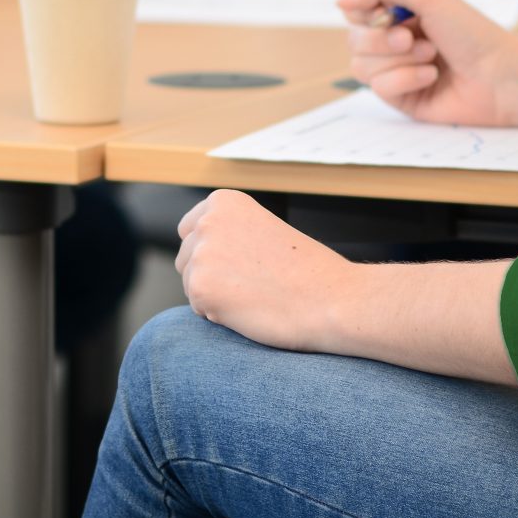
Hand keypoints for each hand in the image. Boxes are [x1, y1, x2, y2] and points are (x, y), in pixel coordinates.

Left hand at [175, 190, 355, 351]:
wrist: (331, 299)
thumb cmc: (307, 270)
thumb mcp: (262, 229)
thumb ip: (228, 232)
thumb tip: (199, 252)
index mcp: (223, 202)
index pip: (189, 230)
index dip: (214, 253)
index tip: (243, 262)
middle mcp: (207, 222)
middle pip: (185, 259)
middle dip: (210, 275)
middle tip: (253, 282)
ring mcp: (202, 254)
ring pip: (190, 285)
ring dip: (214, 297)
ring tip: (255, 294)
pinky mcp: (201, 288)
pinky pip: (198, 309)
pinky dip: (219, 316)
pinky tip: (250, 308)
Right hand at [337, 0, 517, 129]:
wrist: (500, 74)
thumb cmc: (471, 31)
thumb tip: (339, 0)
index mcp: (398, 15)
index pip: (354, 11)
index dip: (363, 11)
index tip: (386, 10)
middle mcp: (394, 43)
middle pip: (352, 40)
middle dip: (381, 38)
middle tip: (413, 35)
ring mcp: (396, 73)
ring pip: (361, 66)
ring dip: (397, 59)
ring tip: (431, 56)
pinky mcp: (402, 100)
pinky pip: (379, 89)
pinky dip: (405, 78)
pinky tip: (431, 76)